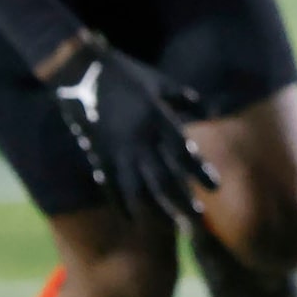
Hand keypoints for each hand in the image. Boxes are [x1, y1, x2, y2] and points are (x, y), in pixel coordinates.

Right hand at [44, 32, 216, 223]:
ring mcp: (117, 149)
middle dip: (182, 199)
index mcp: (158, 119)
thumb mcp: (160, 82)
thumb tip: (209, 111)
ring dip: (156, 209)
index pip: (184, 153)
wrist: (82, 70)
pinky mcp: (97, 153)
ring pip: (139, 187)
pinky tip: (131, 219)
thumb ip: (185, 99)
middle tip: (198, 218)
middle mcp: (140, 139)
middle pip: (164, 177)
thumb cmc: (126, 73)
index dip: (200, 172)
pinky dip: (121, 203)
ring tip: (172, 226)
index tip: (215, 187)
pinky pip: (110, 184)